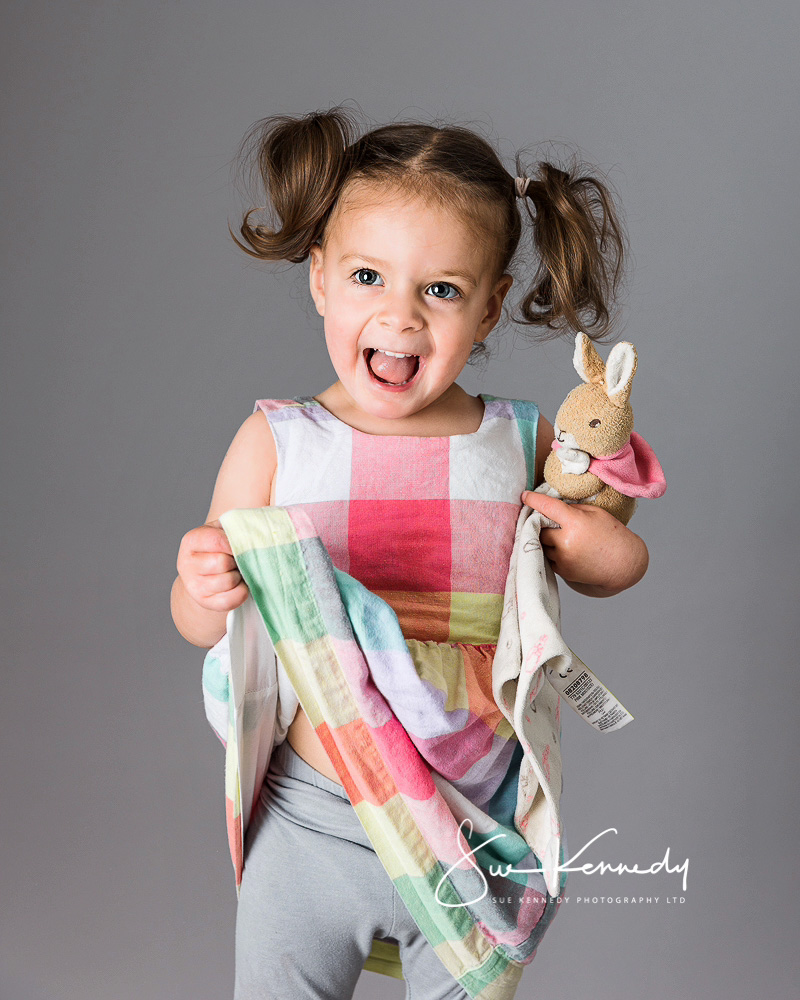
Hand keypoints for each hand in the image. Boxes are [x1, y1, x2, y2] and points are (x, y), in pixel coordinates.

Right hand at [176, 520, 249, 611]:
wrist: (207, 573)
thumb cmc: (221, 548)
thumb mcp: (224, 530)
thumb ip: (237, 526)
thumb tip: (257, 530)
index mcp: (191, 541)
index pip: (217, 541)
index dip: (235, 544)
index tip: (241, 545)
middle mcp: (186, 563)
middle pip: (223, 563)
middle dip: (237, 561)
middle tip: (237, 560)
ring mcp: (194, 585)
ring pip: (228, 581)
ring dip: (239, 576)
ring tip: (237, 571)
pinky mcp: (204, 601)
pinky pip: (229, 600)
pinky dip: (241, 592)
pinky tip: (239, 585)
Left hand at [520, 492, 648, 595]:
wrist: (623, 565)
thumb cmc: (612, 536)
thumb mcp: (596, 513)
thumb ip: (572, 509)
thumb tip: (551, 507)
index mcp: (575, 523)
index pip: (548, 507)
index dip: (533, 500)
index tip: (525, 496)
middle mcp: (566, 542)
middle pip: (539, 527)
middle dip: (540, 522)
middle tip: (547, 519)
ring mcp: (563, 558)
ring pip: (542, 543)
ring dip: (546, 538)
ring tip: (561, 535)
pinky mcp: (563, 571)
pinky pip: (548, 556)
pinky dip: (552, 551)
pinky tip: (566, 548)